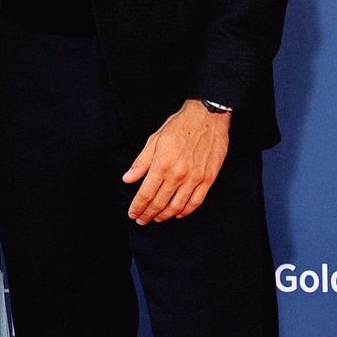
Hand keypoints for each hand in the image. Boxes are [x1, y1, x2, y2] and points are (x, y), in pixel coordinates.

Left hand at [123, 99, 229, 224]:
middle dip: (148, 214)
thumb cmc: (180, 125)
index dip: (138, 206)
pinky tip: (178, 213)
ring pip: (177, 206)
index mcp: (162, 164)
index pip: (145, 193)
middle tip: (142, 220)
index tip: (132, 213)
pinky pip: (196, 201)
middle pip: (159, 202)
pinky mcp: (208, 179)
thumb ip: (141, 162)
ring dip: (165, 215)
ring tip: (157, 218)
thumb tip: (128, 178)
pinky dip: (186, 211)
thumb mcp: (155, 140)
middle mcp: (178, 174)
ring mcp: (194, 178)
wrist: (207, 116)